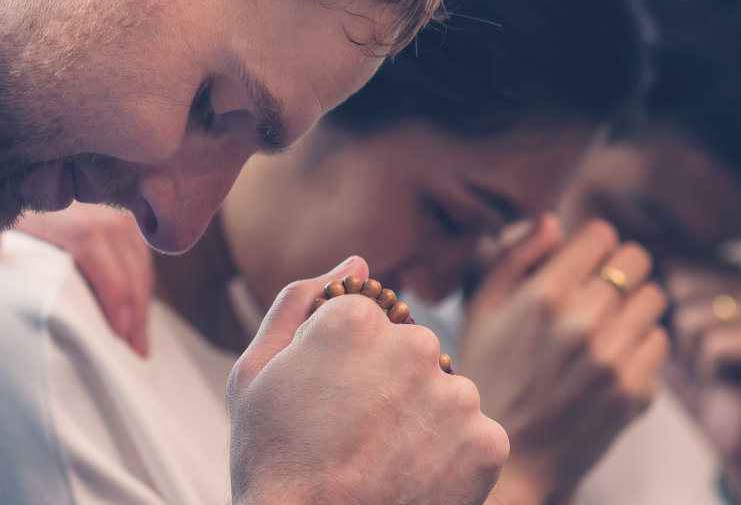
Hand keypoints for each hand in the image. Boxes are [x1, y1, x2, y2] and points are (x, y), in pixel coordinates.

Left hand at [11, 203, 155, 355]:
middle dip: (134, 303)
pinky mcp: (117, 207)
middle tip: (133, 349)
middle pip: (122, 250)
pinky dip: (141, 279)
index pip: (90, 240)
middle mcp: (87, 198)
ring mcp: (107, 200)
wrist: (8, 175)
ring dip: (142, 296)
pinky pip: (138, 246)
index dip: (110, 285)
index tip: (116, 329)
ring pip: (137, 250)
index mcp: (52, 203)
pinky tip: (137, 310)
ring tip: (139, 340)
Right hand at [229, 256, 508, 504]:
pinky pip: (474, 437)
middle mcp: (414, 346)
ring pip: (445, 394)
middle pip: (411, 352)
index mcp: (355, 320)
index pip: (367, 319)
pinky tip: (413, 480)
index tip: (327, 402)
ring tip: (383, 463)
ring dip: (424, 421)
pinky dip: (451, 459)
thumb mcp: (254, 373)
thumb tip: (356, 260)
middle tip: (355, 437)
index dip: (343, 363)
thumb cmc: (273, 464)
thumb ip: (299, 301)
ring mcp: (455, 395)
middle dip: (390, 385)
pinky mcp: (486, 443)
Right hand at [457, 217, 670, 504]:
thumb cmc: (489, 379)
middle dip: (619, 271)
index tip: (585, 263)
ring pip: (654, 299)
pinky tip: (612, 360)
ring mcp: (612, 358)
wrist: (508, 460)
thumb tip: (554, 221)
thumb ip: (515, 258)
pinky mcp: (633, 390)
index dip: (594, 245)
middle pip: (636, 260)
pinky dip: (641, 347)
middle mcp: (582, 322)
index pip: (602, 235)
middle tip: (602, 293)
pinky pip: (659, 342)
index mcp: (544, 295)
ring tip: (608, 328)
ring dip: (634, 307)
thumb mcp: (481, 312)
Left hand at [662, 262, 740, 503]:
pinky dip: (708, 370)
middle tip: (702, 357)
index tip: (685, 339)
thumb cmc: (698, 377)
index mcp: (736, 268)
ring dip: (691, 354)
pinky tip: (726, 380)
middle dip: (676, 331)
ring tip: (713, 368)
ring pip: (693, 316)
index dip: (663, 311)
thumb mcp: (666, 324)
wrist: (733, 432)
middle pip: (679, 285)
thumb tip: (624, 257)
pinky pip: (714, 344)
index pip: (672, 265)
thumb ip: (654, 288)